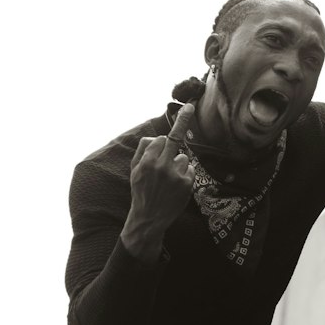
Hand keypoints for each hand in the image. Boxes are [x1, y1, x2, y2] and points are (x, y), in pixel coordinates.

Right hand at [127, 105, 195, 229]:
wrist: (148, 218)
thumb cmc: (141, 191)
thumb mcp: (134, 170)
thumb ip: (143, 151)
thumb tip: (157, 136)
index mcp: (147, 161)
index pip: (160, 139)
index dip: (162, 142)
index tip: (180, 112)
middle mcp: (161, 166)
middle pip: (174, 139)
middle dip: (182, 121)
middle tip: (190, 106)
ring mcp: (175, 175)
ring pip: (183, 157)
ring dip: (178, 164)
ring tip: (168, 180)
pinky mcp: (187, 184)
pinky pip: (189, 169)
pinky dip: (185, 175)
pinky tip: (176, 186)